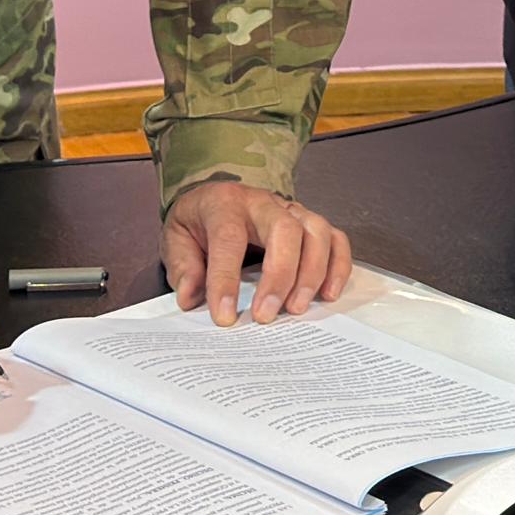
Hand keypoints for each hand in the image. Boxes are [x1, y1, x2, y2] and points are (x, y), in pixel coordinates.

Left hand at [164, 180, 353, 323]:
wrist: (214, 197)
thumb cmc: (198, 222)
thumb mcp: (176, 239)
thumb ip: (184, 267)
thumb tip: (191, 298)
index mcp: (223, 204)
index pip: (228, 238)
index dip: (226, 279)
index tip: (224, 316)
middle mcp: (263, 203)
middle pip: (284, 229)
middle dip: (280, 275)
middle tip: (267, 315)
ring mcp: (291, 209)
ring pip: (316, 231)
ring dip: (312, 273)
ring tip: (297, 308)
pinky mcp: (309, 222)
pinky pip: (335, 238)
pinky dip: (338, 266)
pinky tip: (328, 294)